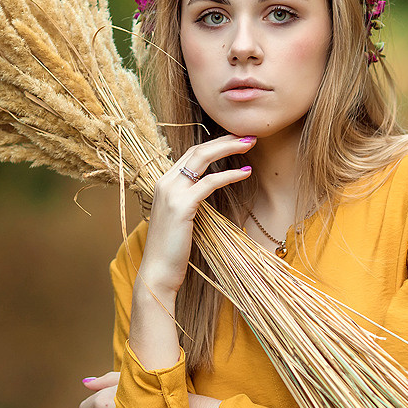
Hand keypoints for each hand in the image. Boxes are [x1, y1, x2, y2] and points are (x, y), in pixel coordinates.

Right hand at [139, 134, 255, 296]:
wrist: (157, 272)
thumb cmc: (172, 249)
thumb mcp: (180, 218)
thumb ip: (191, 200)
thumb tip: (210, 191)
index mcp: (163, 183)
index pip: (191, 154)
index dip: (215, 144)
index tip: (236, 140)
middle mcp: (164, 182)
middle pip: (198, 150)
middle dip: (225, 140)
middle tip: (249, 135)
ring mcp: (171, 193)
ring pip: (203, 158)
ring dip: (229, 148)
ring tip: (250, 145)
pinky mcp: (182, 206)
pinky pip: (209, 182)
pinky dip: (229, 175)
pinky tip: (245, 174)